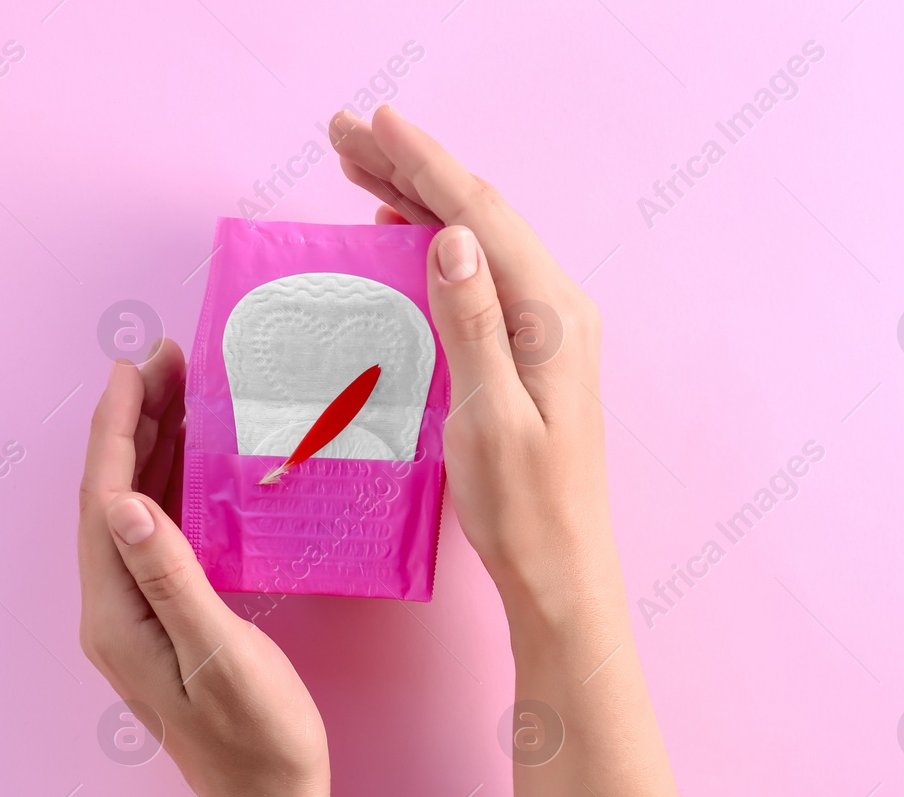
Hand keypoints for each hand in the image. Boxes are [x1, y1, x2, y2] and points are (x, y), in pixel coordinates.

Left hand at [77, 341, 329, 796]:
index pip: (103, 500)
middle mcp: (112, 611)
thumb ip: (172, 576)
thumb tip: (125, 502)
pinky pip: (157, 536)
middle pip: (111, 497)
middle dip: (135, 423)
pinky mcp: (164, 621)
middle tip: (170, 360)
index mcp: (114, 614)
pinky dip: (173, 488)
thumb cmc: (257, 738)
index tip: (136, 369)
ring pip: (133, 512)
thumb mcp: (219, 652)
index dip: (117, 429)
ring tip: (183, 390)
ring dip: (153, 449)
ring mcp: (136, 617)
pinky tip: (198, 463)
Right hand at [330, 106, 619, 623]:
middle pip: (478, 215)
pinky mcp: (528, 349)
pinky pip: (479, 274)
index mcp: (551, 315)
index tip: (372, 123)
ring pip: (477, 239)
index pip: (480, 216)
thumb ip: (471, 323)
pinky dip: (433, 243)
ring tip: (360, 168)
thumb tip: (451, 237)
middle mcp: (556, 307)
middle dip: (411, 168)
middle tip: (344, 135)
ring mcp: (545, 326)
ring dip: (419, 198)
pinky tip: (401, 234)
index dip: (423, 164)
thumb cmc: (524, 508)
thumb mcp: (489, 418)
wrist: (559, 566)